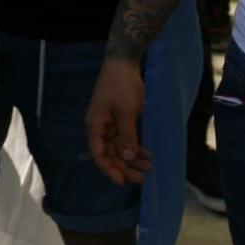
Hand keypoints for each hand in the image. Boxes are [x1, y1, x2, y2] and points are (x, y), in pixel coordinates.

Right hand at [86, 57, 152, 185]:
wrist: (123, 62)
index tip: (122, 181)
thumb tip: (127, 157)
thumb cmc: (122, 86)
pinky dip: (135, 146)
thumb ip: (127, 136)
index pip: (98, 154)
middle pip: (110, 153)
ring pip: (119, 146)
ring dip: (132, 157)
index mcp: (95, 125)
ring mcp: (109, 122)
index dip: (109, 169)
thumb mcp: (126, 112)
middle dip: (125, 166)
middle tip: (142, 178)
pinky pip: (125, 137)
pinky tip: (146, 153)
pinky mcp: (118, 117)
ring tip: (148, 167)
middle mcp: (100, 126)